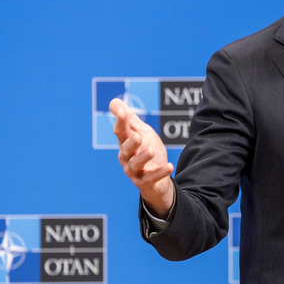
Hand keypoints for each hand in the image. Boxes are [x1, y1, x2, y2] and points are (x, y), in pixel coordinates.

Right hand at [110, 98, 174, 216]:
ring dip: (142, 157)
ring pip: (135, 164)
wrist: (158, 178)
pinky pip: (151, 178)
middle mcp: (127, 157)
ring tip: (151, 150)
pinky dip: (159, 172)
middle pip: (125, 149)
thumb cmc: (147, 152)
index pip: (121, 131)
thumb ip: (129, 120)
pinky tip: (169, 166)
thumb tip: (114, 101)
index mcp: (125, 143)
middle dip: (130, 143)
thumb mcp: (141, 133)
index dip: (121, 122)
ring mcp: (134, 170)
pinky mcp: (144, 182)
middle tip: (137, 137)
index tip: (121, 112)